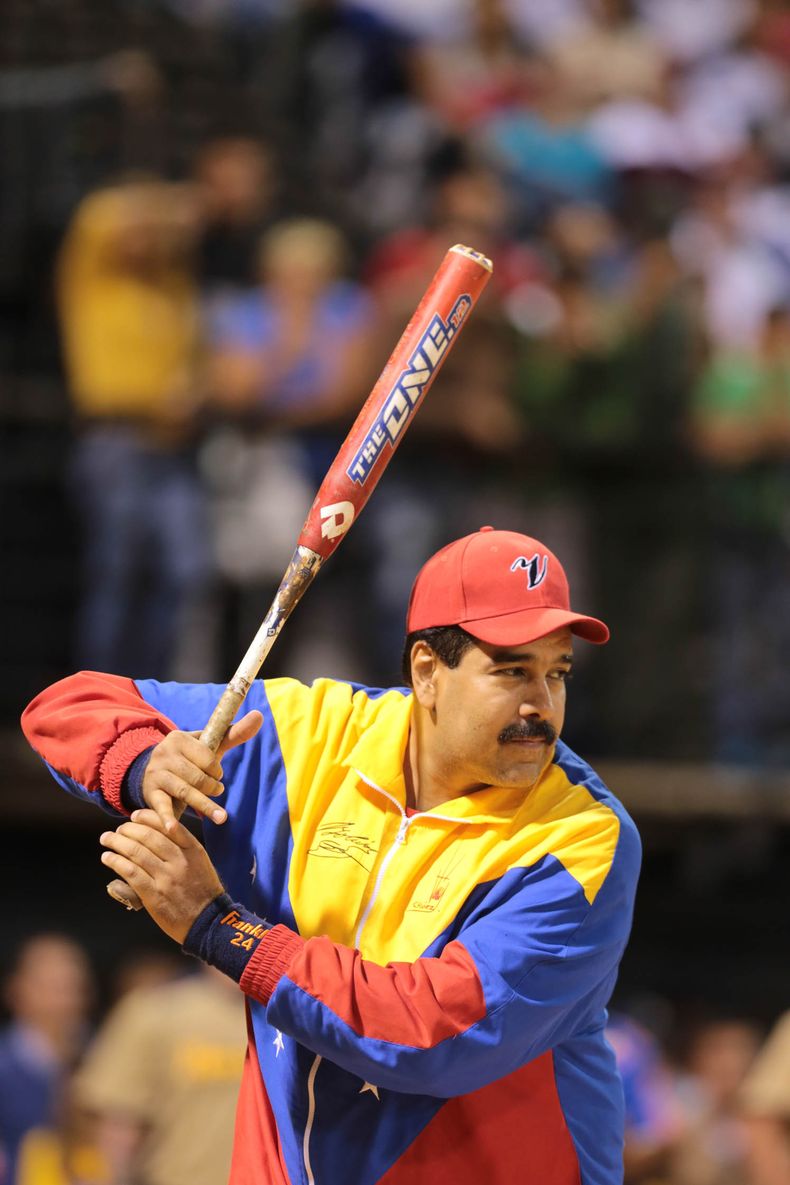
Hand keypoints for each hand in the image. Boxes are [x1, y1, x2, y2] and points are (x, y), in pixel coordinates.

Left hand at [100, 810, 224, 942]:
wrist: (208, 922)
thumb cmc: (203, 891)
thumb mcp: (200, 863)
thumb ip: (183, 848)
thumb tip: (158, 833)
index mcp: (192, 850)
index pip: (167, 825)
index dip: (147, 817)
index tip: (134, 816)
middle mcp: (179, 861)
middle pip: (148, 836)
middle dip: (128, 829)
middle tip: (118, 829)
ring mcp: (166, 878)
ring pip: (136, 852)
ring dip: (117, 842)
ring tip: (106, 839)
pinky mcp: (154, 895)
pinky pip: (131, 873)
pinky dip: (116, 862)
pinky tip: (107, 858)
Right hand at [143, 710, 261, 830]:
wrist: (154, 771)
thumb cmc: (190, 759)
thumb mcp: (209, 745)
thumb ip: (234, 733)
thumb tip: (260, 716)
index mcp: (179, 738)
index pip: (207, 757)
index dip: (217, 770)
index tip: (216, 775)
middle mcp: (164, 753)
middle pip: (197, 776)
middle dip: (212, 787)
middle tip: (218, 791)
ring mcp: (156, 773)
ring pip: (185, 791)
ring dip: (205, 805)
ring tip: (220, 817)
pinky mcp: (150, 793)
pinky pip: (160, 806)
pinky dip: (167, 818)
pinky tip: (173, 829)